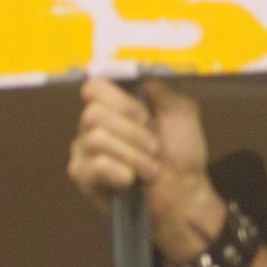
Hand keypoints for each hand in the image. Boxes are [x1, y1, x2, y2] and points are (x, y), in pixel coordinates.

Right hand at [67, 76, 223, 255]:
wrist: (184, 193)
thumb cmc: (182, 153)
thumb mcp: (180, 110)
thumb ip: (158, 88)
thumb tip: (137, 73)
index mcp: (114, 106)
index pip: (93, 87)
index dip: (120, 102)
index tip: (145, 116)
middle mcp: (93, 125)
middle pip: (93, 114)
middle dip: (133, 133)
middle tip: (154, 147)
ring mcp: (84, 150)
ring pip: (96, 140)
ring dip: (134, 156)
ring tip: (150, 169)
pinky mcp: (82, 176)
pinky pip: (96, 166)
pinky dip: (122, 173)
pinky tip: (131, 181)